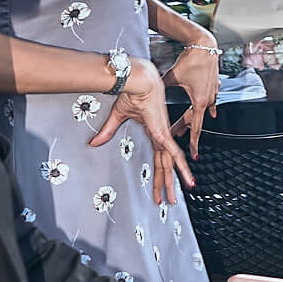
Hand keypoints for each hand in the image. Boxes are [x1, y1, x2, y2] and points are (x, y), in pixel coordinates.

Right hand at [88, 56, 192, 204]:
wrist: (139, 81)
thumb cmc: (133, 92)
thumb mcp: (118, 117)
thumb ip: (108, 131)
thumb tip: (94, 142)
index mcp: (154, 132)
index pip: (157, 158)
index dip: (158, 173)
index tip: (158, 187)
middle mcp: (161, 137)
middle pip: (164, 166)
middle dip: (165, 184)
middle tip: (167, 200)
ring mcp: (164, 136)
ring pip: (170, 165)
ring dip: (172, 183)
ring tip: (174, 198)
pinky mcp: (164, 134)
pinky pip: (175, 154)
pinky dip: (182, 167)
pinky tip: (188, 180)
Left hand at [163, 35, 219, 156]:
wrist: (204, 45)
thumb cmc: (192, 59)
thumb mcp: (172, 76)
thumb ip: (162, 88)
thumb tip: (150, 93)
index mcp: (199, 101)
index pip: (195, 127)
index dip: (193, 141)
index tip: (192, 152)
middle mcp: (207, 99)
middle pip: (194, 120)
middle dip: (184, 129)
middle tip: (176, 137)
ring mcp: (212, 93)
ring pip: (201, 111)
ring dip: (193, 119)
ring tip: (185, 127)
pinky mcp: (212, 85)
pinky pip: (211, 101)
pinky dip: (208, 108)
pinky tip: (210, 111)